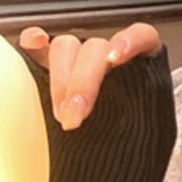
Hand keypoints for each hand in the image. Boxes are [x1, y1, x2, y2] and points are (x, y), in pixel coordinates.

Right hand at [19, 24, 161, 131]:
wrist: (117, 145)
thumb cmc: (136, 132)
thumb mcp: (148, 126)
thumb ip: (143, 116)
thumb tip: (138, 133)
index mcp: (144, 58)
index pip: (141, 36)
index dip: (129, 42)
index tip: (115, 58)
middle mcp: (110, 52)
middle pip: (94, 50)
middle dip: (82, 83)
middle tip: (76, 116)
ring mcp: (80, 56)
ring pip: (66, 48)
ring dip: (60, 80)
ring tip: (61, 113)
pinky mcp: (53, 64)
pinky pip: (39, 46)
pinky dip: (33, 43)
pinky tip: (34, 46)